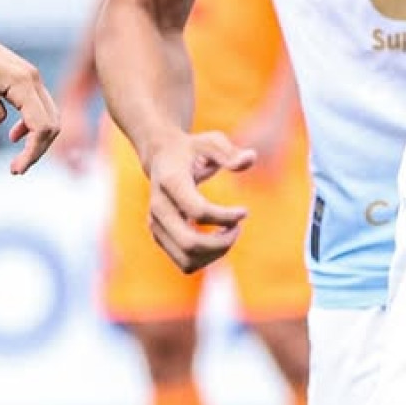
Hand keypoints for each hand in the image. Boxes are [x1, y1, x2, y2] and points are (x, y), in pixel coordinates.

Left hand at [0, 8, 59, 173]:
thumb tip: (2, 124)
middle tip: (16, 169)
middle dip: (39, 149)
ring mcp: (27, 75)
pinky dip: (31, 125)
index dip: (33, 152)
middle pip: (52, 122)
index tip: (15, 170)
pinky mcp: (18, 76)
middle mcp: (32, 78)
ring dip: (37, 138)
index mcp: (23, 82)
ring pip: (47, 114)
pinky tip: (13, 134)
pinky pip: (35, 105)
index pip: (43, 126)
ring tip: (17, 158)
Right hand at [144, 128, 255, 274]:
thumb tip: (249, 159)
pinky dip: (207, 259)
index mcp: (170, 182)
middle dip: (222, 243)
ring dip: (215, 254)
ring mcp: (156, 225)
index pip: (198, 211)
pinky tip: (218, 240)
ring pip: (187, 259)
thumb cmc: (192, 149)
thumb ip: (229, 152)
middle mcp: (158, 207)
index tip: (244, 211)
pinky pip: (184, 263)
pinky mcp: (159, 236)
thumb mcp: (211, 141)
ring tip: (229, 234)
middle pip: (189, 243)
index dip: (226, 216)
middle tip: (238, 228)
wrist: (161, 157)